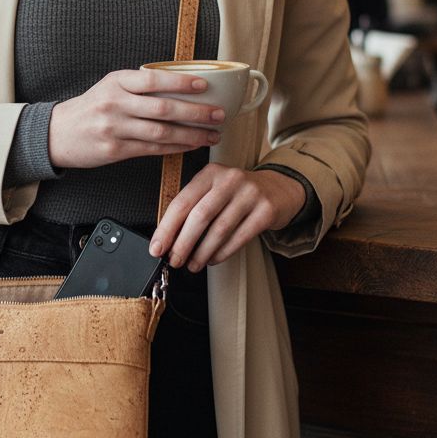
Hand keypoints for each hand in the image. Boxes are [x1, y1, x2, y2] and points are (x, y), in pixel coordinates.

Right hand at [48, 68, 224, 169]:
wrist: (58, 133)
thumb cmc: (91, 107)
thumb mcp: (110, 87)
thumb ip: (139, 86)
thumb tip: (181, 87)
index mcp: (116, 82)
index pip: (153, 80)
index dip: (180, 82)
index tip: (204, 85)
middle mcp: (115, 103)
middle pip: (162, 108)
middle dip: (195, 112)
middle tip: (218, 114)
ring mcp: (114, 128)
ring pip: (161, 132)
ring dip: (191, 134)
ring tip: (211, 134)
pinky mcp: (115, 150)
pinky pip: (152, 149)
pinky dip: (175, 147)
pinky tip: (191, 145)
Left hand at [149, 164, 306, 272]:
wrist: (279, 188)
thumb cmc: (238, 193)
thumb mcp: (215, 189)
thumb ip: (193, 206)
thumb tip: (168, 237)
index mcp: (210, 173)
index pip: (182, 202)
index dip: (167, 228)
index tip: (157, 247)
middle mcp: (229, 179)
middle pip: (199, 216)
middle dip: (182, 243)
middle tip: (174, 260)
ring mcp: (250, 194)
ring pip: (219, 230)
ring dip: (202, 252)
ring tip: (193, 264)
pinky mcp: (266, 210)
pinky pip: (239, 237)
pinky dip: (222, 253)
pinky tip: (213, 259)